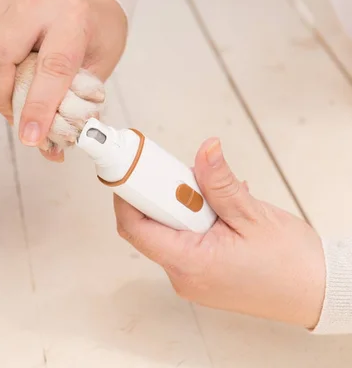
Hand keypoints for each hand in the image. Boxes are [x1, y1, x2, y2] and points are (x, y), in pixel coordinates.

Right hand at [0, 0, 127, 161]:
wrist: (88, 4)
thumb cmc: (94, 37)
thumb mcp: (96, 72)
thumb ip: (72, 109)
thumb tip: (50, 152)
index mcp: (74, 19)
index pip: (52, 69)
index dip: (39, 108)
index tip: (30, 137)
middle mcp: (39, 1)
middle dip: (0, 98)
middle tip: (13, 114)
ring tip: (5, 91)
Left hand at [114, 138, 325, 328]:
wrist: (317, 294)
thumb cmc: (292, 264)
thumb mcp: (253, 216)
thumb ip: (220, 183)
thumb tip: (205, 150)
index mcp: (190, 263)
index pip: (136, 228)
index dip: (128, 197)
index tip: (132, 171)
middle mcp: (183, 275)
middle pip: (150, 227)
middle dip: (164, 196)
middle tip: (187, 175)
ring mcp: (191, 278)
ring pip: (169, 232)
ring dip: (185, 207)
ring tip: (218, 196)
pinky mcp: (201, 276)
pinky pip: (185, 242)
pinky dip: (196, 221)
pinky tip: (222, 211)